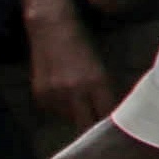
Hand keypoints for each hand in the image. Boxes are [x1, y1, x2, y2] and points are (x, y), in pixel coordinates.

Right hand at [18, 5, 115, 138]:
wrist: (52, 29)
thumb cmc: (83, 44)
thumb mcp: (100, 66)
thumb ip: (105, 89)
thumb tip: (112, 112)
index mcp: (97, 82)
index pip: (107, 114)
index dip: (113, 124)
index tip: (118, 130)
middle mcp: (75, 91)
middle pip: (87, 124)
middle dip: (93, 127)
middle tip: (100, 130)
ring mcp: (55, 94)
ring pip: (70, 119)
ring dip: (76, 115)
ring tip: (79, 101)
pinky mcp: (40, 95)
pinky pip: (53, 111)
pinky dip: (60, 107)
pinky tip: (63, 93)